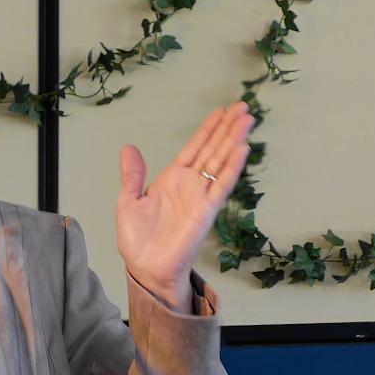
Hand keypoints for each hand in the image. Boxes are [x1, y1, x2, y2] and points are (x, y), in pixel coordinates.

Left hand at [115, 102, 253, 311]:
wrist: (146, 267)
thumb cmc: (137, 239)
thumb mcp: (128, 202)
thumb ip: (132, 176)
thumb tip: (128, 148)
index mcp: (171, 178)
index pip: (194, 147)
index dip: (208, 129)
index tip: (222, 111)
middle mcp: (190, 184)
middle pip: (213, 149)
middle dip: (227, 128)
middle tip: (243, 107)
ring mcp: (200, 196)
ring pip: (220, 162)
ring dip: (234, 141)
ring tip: (247, 120)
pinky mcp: (206, 211)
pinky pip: (221, 185)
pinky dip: (232, 167)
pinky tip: (242, 149)